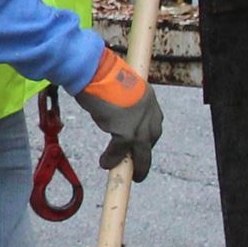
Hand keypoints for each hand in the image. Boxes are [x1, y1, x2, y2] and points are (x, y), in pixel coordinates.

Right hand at [73, 48, 162, 181]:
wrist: (93, 70)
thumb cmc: (98, 74)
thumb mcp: (117, 87)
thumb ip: (121, 102)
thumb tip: (111, 113)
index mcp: (148, 96)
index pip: (154, 121)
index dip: (148, 136)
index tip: (141, 146)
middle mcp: (148, 109)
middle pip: (152, 138)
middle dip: (146, 155)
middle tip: (140, 168)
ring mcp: (139, 121)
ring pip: (142, 150)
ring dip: (137, 165)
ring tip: (132, 176)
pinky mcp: (126, 131)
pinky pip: (120, 151)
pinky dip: (112, 159)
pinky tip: (105, 163)